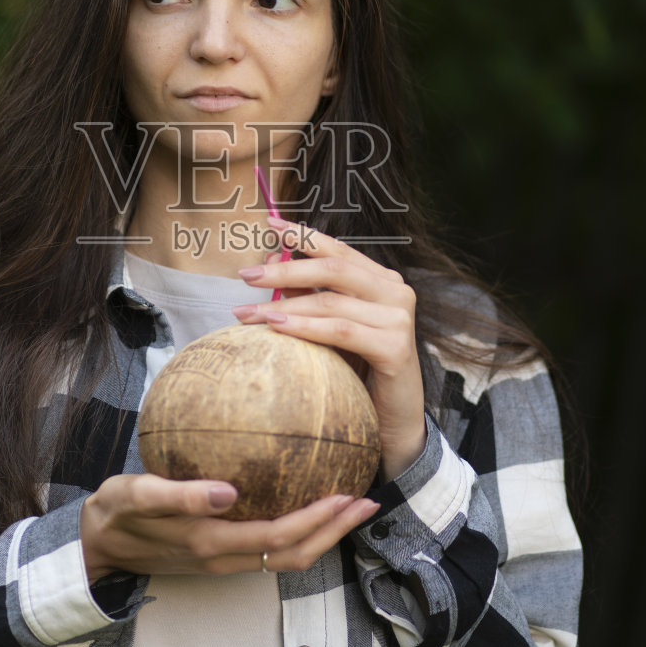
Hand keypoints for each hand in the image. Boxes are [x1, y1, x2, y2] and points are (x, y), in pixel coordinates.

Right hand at [80, 474, 379, 581]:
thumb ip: (180, 495)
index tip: (347, 494)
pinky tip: (306, 500)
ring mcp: (224, 560)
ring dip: (323, 535)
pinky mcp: (220, 553)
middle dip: (336, 530)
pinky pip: (270, 548)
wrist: (96, 544)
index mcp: (210, 542)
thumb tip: (227, 492)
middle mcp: (224, 557)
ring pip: (287, 557)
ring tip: (351, 504)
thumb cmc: (115, 513)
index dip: (317, 520)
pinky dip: (298, 530)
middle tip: (368, 499)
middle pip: (295, 554)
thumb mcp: (137, 495)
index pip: (278, 537)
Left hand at [232, 216, 427, 479]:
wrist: (393, 422)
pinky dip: (305, 327)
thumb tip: (270, 264)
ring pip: (332, 302)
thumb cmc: (359, 372)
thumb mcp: (330, 328)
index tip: (268, 224)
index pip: (338, 250)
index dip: (304, 236)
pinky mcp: (396, 347)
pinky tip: (275, 326)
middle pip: (333, 269)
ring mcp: (399, 318)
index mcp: (381, 280)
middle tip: (246, 275)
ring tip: (246, 313)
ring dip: (284, 306)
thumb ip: (308, 297)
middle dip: (285, 270)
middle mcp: (395, 291)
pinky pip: (341, 332)